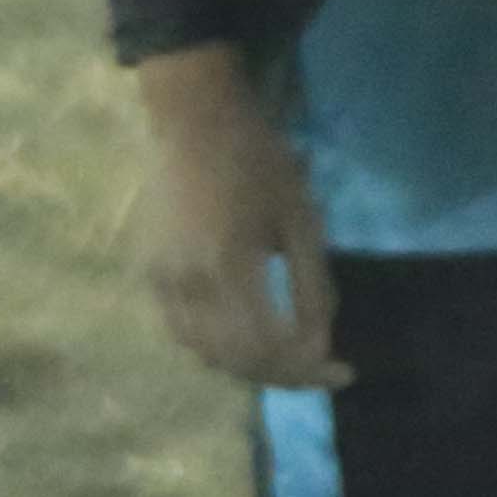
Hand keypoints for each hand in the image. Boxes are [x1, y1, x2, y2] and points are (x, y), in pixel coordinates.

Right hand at [127, 60, 345, 388]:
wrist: (195, 120)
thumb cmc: (259, 162)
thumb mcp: (302, 221)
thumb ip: (312, 288)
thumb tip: (318, 346)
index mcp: (229, 265)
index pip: (271, 347)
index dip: (310, 370)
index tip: (345, 371)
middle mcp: (188, 281)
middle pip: (238, 360)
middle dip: (286, 376)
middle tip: (323, 371)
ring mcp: (162, 279)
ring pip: (205, 353)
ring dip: (250, 368)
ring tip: (289, 362)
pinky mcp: (150, 272)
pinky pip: (182, 331)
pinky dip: (216, 349)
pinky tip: (246, 340)